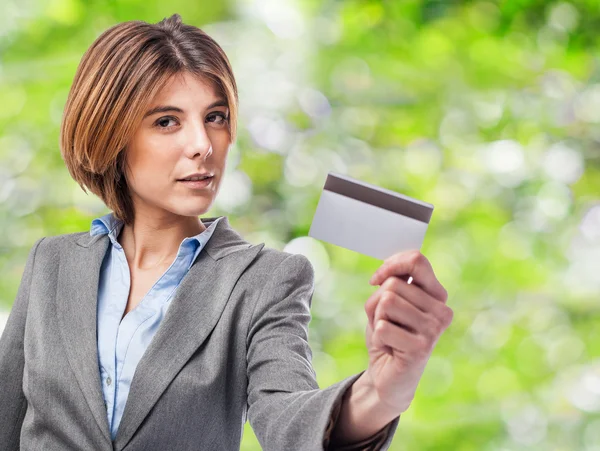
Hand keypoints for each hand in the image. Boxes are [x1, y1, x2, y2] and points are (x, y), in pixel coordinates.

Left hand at [362, 249, 452, 415]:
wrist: (388, 375)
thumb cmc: (388, 334)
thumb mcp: (387, 302)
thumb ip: (391, 282)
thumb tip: (385, 275)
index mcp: (437, 294)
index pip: (416, 261)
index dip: (390, 265)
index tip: (376, 280)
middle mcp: (442, 310)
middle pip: (392, 284)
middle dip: (378, 303)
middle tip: (387, 323)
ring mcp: (434, 329)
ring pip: (386, 302)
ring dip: (377, 319)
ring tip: (389, 334)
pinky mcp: (421, 347)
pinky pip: (382, 326)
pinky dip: (377, 336)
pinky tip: (390, 348)